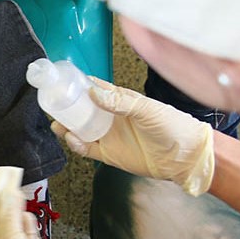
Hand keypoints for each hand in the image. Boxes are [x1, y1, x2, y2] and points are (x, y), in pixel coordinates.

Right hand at [54, 78, 215, 195]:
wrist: (184, 156)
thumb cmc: (172, 126)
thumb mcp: (147, 109)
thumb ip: (120, 102)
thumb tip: (93, 93)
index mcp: (121, 101)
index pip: (96, 89)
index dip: (79, 85)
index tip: (64, 82)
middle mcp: (112, 117)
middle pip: (83, 110)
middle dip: (67, 108)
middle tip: (54, 106)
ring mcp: (109, 136)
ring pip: (80, 129)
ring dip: (68, 127)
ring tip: (59, 125)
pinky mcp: (108, 154)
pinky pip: (86, 149)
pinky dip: (76, 145)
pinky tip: (73, 139)